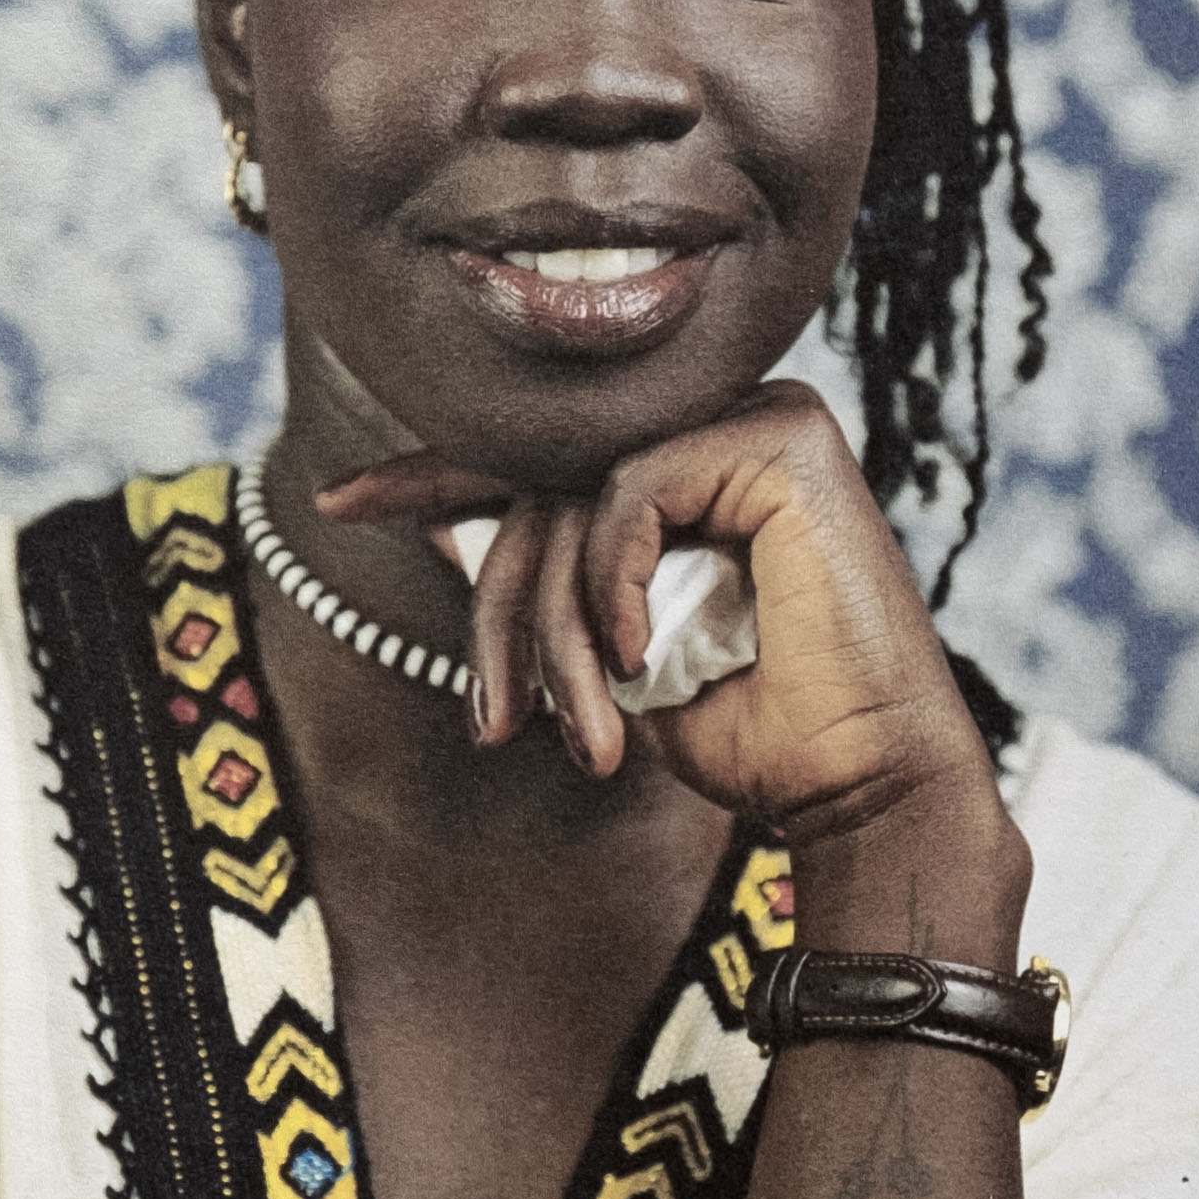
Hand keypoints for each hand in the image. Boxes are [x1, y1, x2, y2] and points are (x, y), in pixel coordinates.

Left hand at [310, 381, 998, 861]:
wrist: (859, 783)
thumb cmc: (755, 733)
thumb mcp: (615, 652)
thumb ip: (556, 583)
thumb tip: (452, 532)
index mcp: (691, 467)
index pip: (539, 454)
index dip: (434, 477)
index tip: (339, 502)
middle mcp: (723, 425)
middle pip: (543, 482)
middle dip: (500, 612)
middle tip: (492, 720)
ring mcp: (756, 416)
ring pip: (575, 493)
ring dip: (556, 629)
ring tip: (586, 729)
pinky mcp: (782, 435)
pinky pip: (626, 488)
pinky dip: (613, 581)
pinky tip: (643, 655)